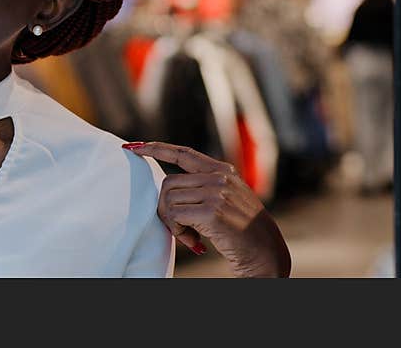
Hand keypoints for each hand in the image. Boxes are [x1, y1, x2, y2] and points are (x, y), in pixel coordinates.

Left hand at [123, 141, 290, 277]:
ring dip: (173, 223)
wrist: (266, 252)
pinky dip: (178, 232)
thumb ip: (204, 187)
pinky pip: (175, 216)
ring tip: (190, 236)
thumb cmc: (242, 231)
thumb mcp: (228, 199)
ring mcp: (216, 192)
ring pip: (169, 200)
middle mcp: (219, 177)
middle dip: (165, 209)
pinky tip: (194, 242)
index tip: (134, 147)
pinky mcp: (212, 211)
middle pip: (168, 184)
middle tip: (179, 229)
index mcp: (223, 171)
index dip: (157, 149)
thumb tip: (168, 188)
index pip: (183, 154)